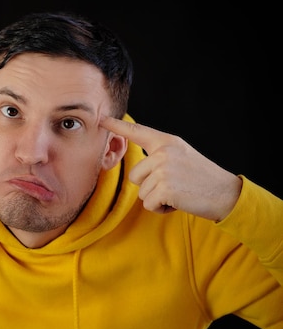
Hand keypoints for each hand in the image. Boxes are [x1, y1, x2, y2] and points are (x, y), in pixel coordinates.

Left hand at [100, 116, 241, 221]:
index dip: (117, 126)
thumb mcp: (181, 156)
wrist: (225, 194)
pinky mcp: (165, 188)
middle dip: (150, 187)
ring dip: (157, 198)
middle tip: (174, 185)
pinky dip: (161, 209)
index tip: (101, 119)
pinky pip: (148, 204)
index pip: (137, 132)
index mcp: (167, 142)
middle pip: (135, 176)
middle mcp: (164, 152)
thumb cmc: (201, 178)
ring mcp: (164, 170)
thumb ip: (160, 155)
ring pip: (141, 192)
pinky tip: (178, 202)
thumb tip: (138, 165)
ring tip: (178, 192)